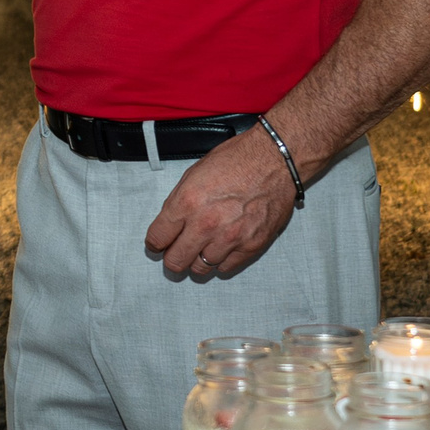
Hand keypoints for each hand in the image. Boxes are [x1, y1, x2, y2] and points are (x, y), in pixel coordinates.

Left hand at [143, 130, 299, 278]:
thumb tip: (170, 223)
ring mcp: (230, 238)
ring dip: (197, 260)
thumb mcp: (195, 173)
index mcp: (187, 203)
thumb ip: (179, 201)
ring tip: (202, 248)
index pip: (157, 238)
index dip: (154, 243)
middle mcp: (206, 224)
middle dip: (172, 258)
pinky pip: (226, 268)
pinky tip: (221, 248)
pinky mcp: (251, 246)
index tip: (157, 244)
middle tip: (176, 251)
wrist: (274, 160)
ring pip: (200, 269)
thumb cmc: (237, 160)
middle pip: (175, 261)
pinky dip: (220, 261)